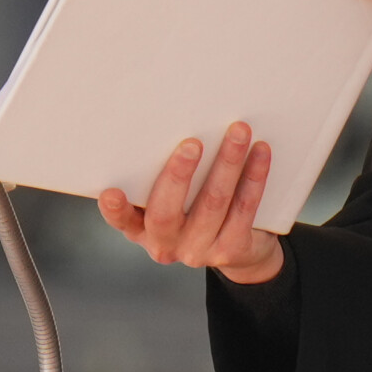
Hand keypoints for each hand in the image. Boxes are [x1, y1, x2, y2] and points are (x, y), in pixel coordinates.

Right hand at [98, 123, 284, 283]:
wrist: (238, 251)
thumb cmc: (193, 211)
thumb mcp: (168, 200)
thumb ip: (158, 176)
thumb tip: (168, 120)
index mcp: (141, 229)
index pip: (122, 220)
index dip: (115, 209)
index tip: (112, 192)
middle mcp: (165, 245)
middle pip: (165, 213)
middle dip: (178, 175)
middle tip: (192, 143)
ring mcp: (198, 250)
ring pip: (212, 203)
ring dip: (227, 162)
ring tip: (238, 131)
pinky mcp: (231, 249)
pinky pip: (244, 209)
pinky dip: (253, 177)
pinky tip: (260, 152)